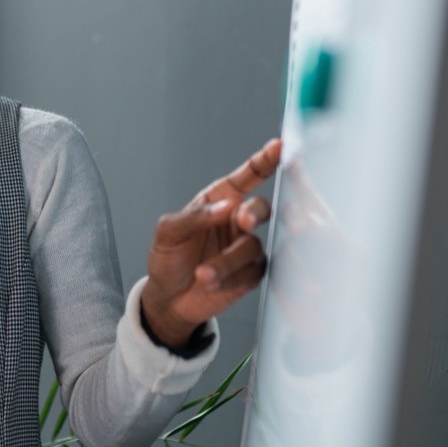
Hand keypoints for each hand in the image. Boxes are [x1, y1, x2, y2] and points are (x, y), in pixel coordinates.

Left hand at [141, 138, 281, 347]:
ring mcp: (246, 248)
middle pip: (261, 208)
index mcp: (220, 200)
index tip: (279, 147)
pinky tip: (213, 284)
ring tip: (202, 274)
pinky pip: (253, 273)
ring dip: (227, 262)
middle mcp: (237, 221)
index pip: (247, 176)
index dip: (264, 161)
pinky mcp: (251, 274)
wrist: (169, 299)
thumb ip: (194, 217)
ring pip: (253, 247)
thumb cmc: (168, 258)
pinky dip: (231, 280)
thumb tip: (224, 207)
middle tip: (242, 221)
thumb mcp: (169, 233)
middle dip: (254, 213)